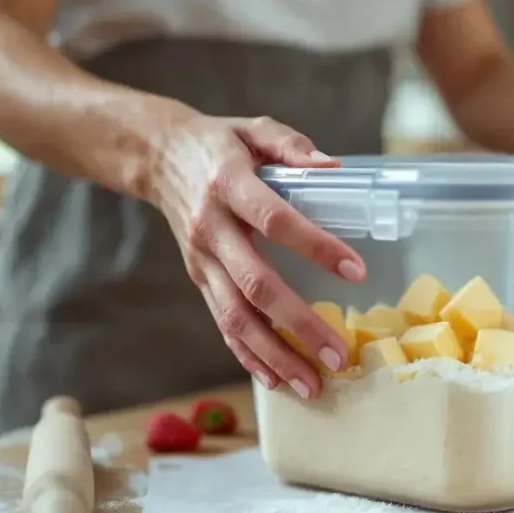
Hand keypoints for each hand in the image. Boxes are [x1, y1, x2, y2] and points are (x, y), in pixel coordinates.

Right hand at [149, 114, 365, 398]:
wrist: (157, 156)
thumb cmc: (219, 143)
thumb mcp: (255, 128)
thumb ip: (292, 145)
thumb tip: (334, 169)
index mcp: (229, 185)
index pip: (275, 221)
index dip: (315, 246)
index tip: (356, 271)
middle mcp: (212, 229)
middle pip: (255, 285)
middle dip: (299, 324)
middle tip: (337, 354)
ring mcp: (202, 260)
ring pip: (235, 317)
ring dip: (274, 355)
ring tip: (312, 384)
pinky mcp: (199, 279)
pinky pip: (222, 323)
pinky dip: (248, 355)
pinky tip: (276, 379)